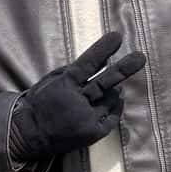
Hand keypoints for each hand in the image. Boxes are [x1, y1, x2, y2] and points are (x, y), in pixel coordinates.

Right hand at [9, 32, 146, 161]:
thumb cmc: (41, 102)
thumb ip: (73, 71)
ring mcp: (87, 119)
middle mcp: (77, 102)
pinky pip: (113, 116)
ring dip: (114, 91)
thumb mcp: (51, 80)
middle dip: (124, 69)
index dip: (103, 50)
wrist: (29, 135)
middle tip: (141, 57)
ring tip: (113, 87)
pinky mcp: (93, 134)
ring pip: (111, 99)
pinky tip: (116, 98)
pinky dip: (116, 106)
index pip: (87, 64)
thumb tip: (99, 62)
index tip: (117, 37)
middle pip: (105, 83)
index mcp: (64, 85)